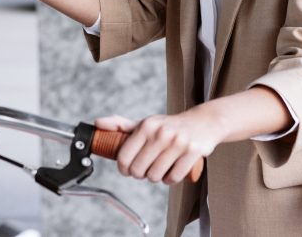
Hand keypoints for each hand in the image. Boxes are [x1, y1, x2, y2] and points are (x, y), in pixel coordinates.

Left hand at [95, 107, 224, 184]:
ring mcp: (178, 143)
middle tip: (147, 168)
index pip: (124, 157)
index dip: (123, 169)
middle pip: (139, 171)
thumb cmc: (169, 125)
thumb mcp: (146, 123)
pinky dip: (170, 179)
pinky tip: (172, 170)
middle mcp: (161, 133)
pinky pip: (173, 178)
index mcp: (146, 126)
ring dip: (156, 177)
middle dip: (141, 174)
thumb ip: (120, 125)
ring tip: (161, 167)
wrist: (204, 122)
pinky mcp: (192, 153)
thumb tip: (97, 123)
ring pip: (155, 176)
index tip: (128, 169)